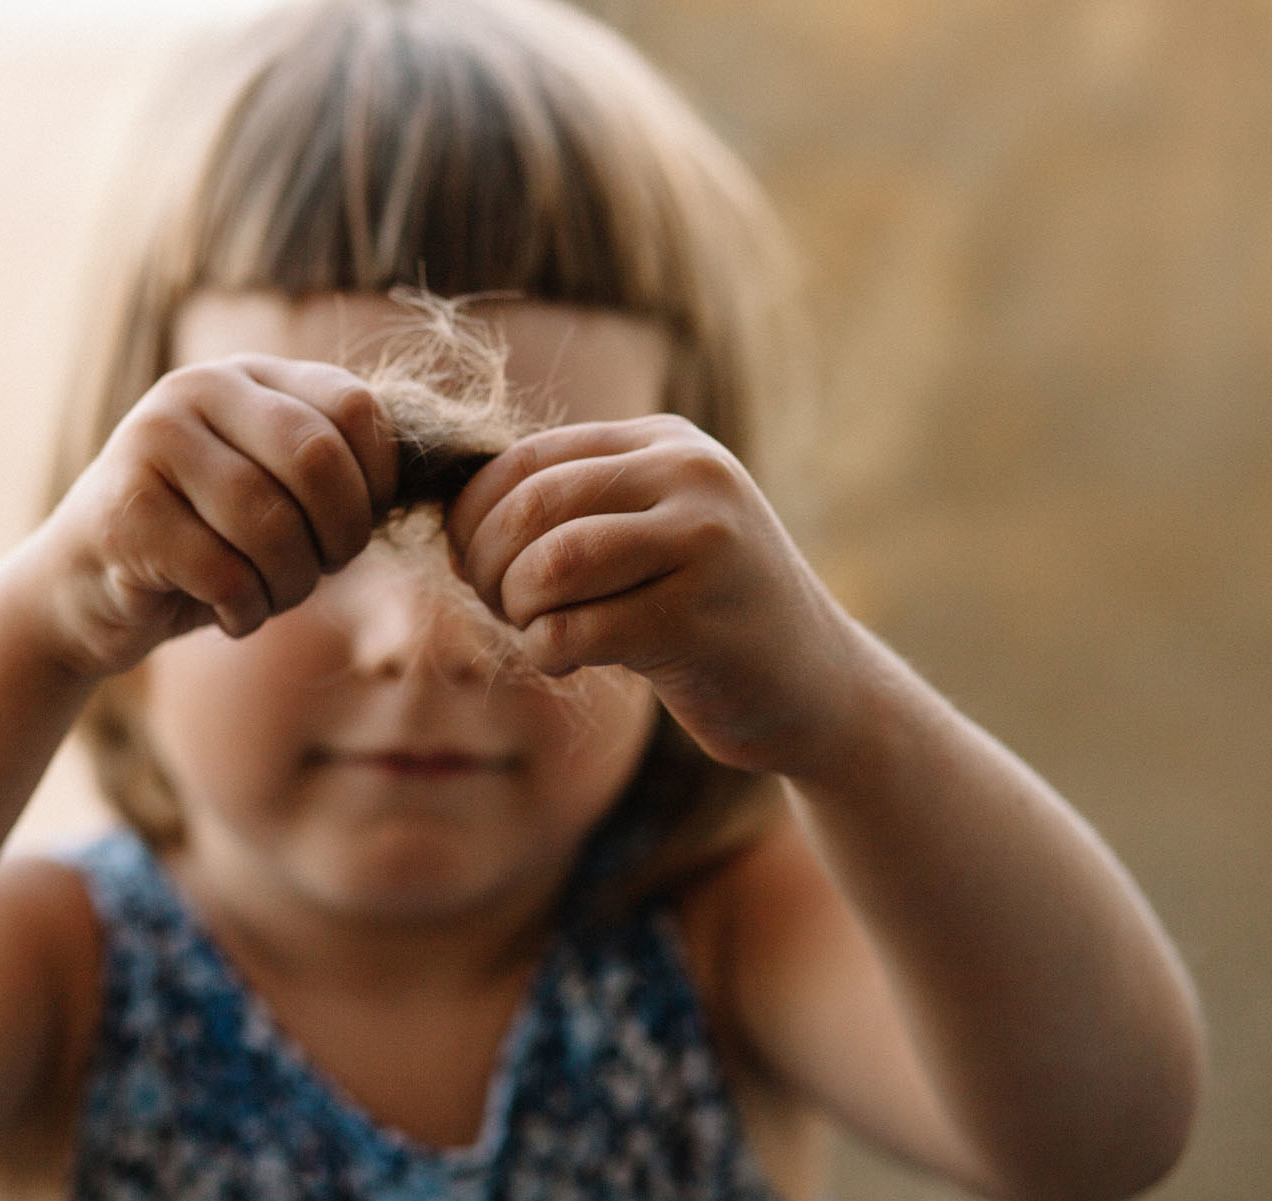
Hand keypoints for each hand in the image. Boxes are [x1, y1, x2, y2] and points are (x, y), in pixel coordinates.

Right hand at [24, 355, 396, 679]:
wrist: (83, 591)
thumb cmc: (204, 546)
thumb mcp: (275, 491)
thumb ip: (335, 470)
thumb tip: (430, 477)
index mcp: (249, 375)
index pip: (358, 409)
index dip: (377, 485)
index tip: (355, 529)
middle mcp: (197, 389)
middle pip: (318, 461)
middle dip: (339, 539)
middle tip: (320, 571)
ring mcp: (151, 443)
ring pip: (271, 525)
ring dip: (289, 585)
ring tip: (266, 596)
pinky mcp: (123, 510)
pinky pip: (225, 573)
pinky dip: (244, 612)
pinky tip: (225, 613)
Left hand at [445, 415, 868, 775]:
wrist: (818, 688)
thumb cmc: (705, 613)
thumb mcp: (648, 531)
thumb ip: (573, 506)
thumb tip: (453, 515)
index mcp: (666, 442)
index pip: (527, 459)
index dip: (473, 516)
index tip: (472, 564)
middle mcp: (691, 476)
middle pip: (531, 506)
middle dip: (486, 565)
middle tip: (500, 606)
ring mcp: (704, 545)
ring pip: (550, 564)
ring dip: (517, 610)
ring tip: (538, 631)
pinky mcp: (700, 620)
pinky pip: (575, 631)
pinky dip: (547, 654)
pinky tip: (570, 663)